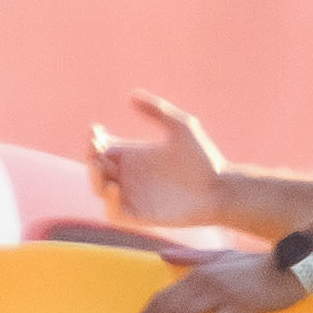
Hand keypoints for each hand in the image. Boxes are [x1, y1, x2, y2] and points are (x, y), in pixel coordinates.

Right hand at [90, 91, 229, 229]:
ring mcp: (133, 196)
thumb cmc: (204, 159)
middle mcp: (130, 175)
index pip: (102, 147)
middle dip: (91, 157)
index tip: (96, 131)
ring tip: (101, 167)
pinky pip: (114, 213)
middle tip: (97, 148)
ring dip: (94, 178)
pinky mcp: (140, 216)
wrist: (220, 190)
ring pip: (99, 189)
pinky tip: (114, 189)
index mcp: (134, 154)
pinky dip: (108, 203)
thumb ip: (157, 111)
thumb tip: (131, 96)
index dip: (93, 139)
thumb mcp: (181, 127)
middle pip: (96, 166)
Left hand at [127, 245, 302, 312]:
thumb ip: (190, 258)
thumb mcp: (220, 256)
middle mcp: (202, 281)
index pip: (162, 296)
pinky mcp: (237, 306)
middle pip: (166, 309)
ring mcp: (219, 293)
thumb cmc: (256, 265)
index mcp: (197, 272)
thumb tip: (162, 256)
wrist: (289, 266)